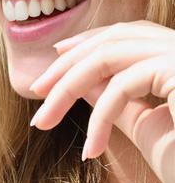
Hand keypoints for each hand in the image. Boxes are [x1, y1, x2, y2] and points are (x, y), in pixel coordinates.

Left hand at [29, 21, 174, 182]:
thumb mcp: (147, 127)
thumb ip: (118, 100)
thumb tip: (82, 82)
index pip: (129, 34)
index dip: (89, 41)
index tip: (56, 56)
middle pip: (114, 40)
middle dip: (68, 66)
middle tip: (36, 92)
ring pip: (110, 57)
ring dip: (68, 89)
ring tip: (43, 122)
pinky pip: (124, 85)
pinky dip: (99, 117)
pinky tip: (90, 149)